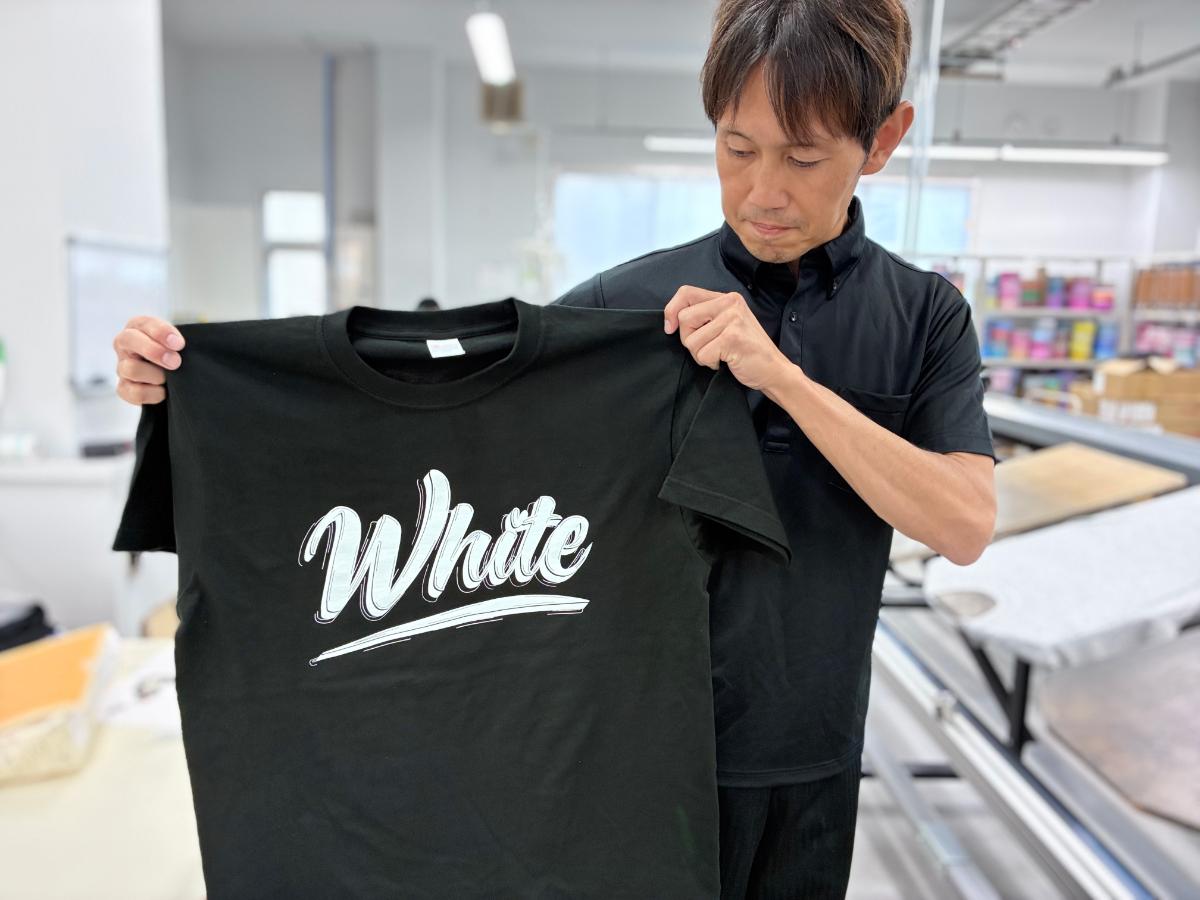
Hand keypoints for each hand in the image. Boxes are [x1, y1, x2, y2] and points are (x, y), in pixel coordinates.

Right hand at [113, 315, 185, 405]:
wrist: (173, 374)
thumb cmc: (176, 353)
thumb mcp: (178, 342)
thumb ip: (177, 340)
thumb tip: (178, 346)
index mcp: (139, 326)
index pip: (144, 323)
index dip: (161, 333)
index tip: (179, 344)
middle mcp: (125, 344)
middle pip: (128, 340)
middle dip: (154, 351)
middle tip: (175, 362)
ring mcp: (122, 366)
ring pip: (131, 368)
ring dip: (155, 375)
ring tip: (168, 378)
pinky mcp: (124, 388)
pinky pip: (134, 392)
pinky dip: (152, 394)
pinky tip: (163, 391)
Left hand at [663, 286, 791, 391]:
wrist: (774, 371)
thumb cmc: (746, 350)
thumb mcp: (725, 324)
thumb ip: (704, 316)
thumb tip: (670, 321)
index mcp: (727, 298)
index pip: (686, 292)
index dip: (671, 310)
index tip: (670, 328)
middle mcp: (730, 303)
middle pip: (684, 318)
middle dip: (689, 339)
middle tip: (709, 347)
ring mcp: (732, 320)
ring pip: (691, 340)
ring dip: (701, 355)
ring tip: (721, 354)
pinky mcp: (732, 338)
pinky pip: (702, 354)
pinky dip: (710, 363)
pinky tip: (726, 361)